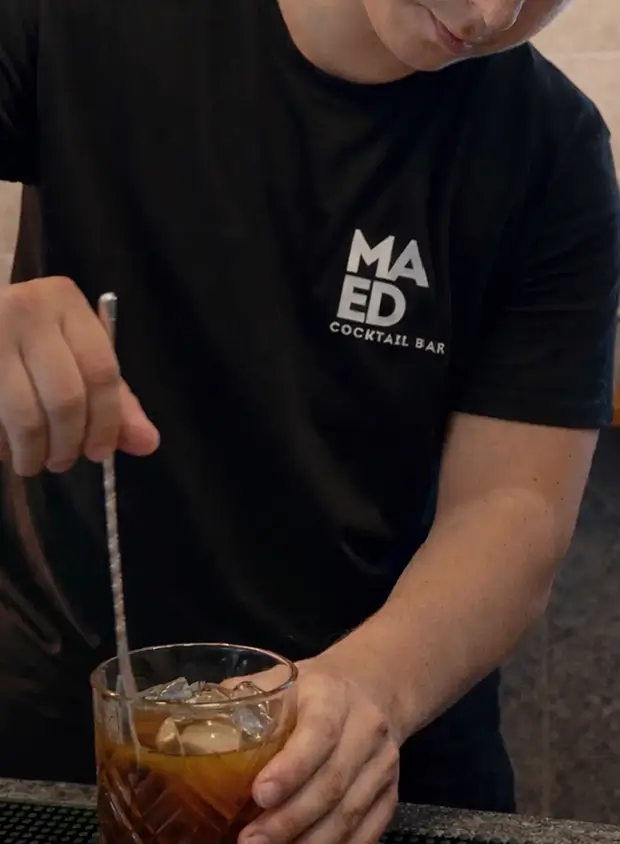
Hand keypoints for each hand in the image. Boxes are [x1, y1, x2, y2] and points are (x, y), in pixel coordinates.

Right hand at [0, 277, 158, 475]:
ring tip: (33, 462)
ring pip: (25, 414)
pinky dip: (4, 443)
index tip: (100, 452)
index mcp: (66, 301)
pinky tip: (7, 446)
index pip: (101, 371)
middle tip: (63, 462)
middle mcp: (28, 309)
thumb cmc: (28, 337)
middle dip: (68, 443)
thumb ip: (114, 399)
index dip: (106, 422)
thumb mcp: (75, 355)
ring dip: (33, 452)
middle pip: (66, 397)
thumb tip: (147, 443)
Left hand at [241, 657, 399, 843]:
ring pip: (350, 813)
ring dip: (309, 842)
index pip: (318, 734)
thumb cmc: (313, 689)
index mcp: (332, 696)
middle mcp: (365, 728)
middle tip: (250, 842)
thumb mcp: (282, 679)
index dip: (291, 768)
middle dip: (289, 820)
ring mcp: (382, 763)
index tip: (259, 794)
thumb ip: (242, 698)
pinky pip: (368, 831)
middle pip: (332, 782)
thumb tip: (185, 725)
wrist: (372, 687)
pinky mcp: (391, 792)